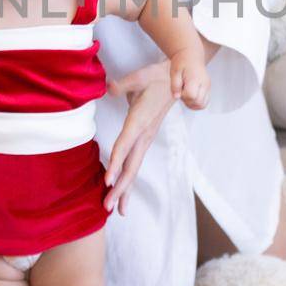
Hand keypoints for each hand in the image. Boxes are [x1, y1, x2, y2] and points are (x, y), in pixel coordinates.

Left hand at [103, 60, 177, 215]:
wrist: (177, 81)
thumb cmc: (157, 78)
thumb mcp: (140, 76)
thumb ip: (123, 84)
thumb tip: (110, 88)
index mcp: (140, 122)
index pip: (125, 145)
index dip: (115, 163)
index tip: (107, 181)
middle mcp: (143, 135)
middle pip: (130, 165)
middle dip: (119, 188)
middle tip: (108, 206)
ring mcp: (145, 139)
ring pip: (133, 169)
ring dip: (124, 189)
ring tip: (115, 209)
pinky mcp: (145, 140)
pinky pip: (135, 163)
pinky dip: (128, 179)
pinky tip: (122, 193)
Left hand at [169, 49, 209, 109]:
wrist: (191, 55)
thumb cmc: (182, 62)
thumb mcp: (174, 71)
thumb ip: (175, 85)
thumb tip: (176, 97)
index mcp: (195, 78)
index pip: (191, 96)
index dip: (183, 96)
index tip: (179, 89)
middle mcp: (204, 84)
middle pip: (198, 102)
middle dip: (188, 101)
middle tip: (182, 92)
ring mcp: (208, 87)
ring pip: (202, 105)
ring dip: (192, 104)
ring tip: (186, 94)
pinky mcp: (208, 89)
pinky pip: (204, 102)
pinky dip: (196, 103)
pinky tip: (190, 96)